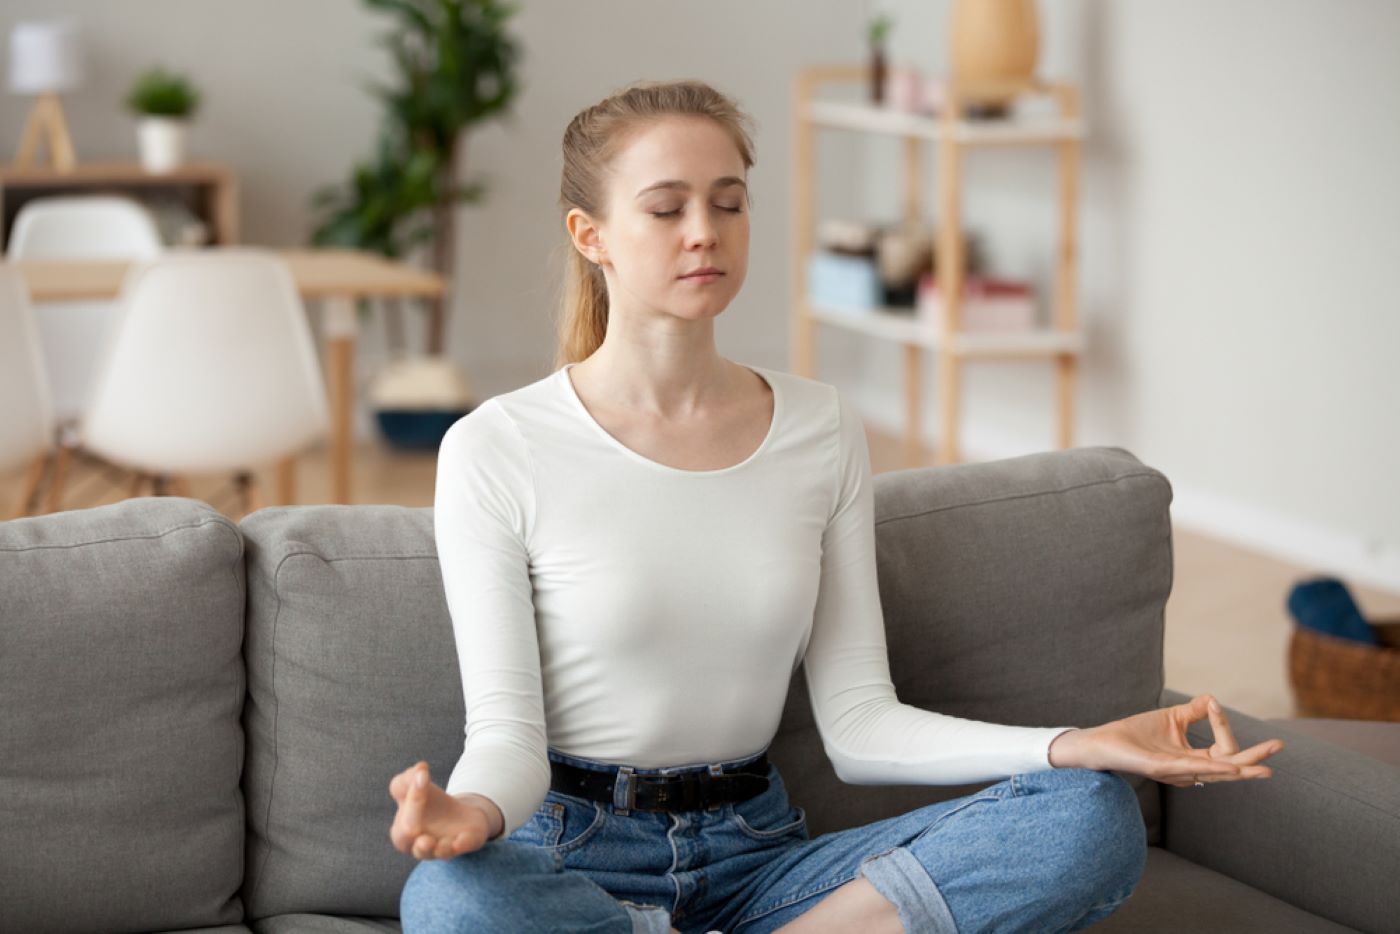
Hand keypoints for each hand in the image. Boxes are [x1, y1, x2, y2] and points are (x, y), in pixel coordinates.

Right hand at [388, 761, 495, 859]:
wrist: (459, 814)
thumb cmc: (429, 803)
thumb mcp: (415, 786)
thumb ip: (409, 777)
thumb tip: (420, 769)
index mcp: (402, 832)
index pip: (403, 820)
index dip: (413, 796)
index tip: (424, 774)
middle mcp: (421, 846)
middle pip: (415, 844)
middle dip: (415, 839)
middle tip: (414, 829)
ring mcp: (445, 846)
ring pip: (440, 853)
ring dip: (440, 848)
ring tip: (438, 844)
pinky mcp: (467, 842)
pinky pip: (465, 845)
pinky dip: (463, 843)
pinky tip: (461, 840)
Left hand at [1048, 694, 1284, 786]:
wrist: (1104, 742)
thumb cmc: (1136, 733)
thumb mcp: (1172, 718)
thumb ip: (1195, 711)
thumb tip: (1215, 698)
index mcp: (1194, 760)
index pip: (1225, 750)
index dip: (1224, 727)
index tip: (1215, 705)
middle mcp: (1189, 770)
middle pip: (1230, 768)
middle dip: (1255, 759)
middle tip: (1278, 746)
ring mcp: (1176, 771)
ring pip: (1215, 772)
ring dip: (1240, 769)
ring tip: (1265, 769)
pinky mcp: (1160, 768)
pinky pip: (1190, 768)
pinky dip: (1211, 767)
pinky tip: (1228, 766)